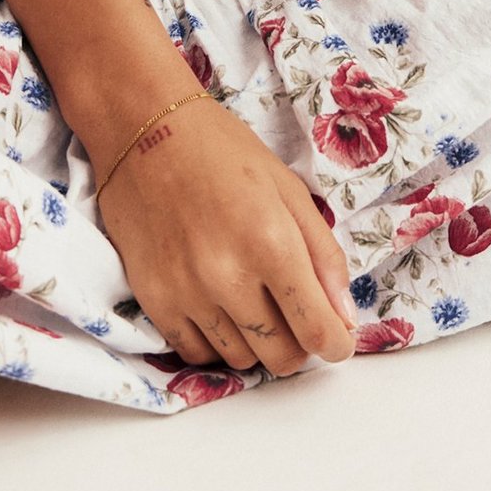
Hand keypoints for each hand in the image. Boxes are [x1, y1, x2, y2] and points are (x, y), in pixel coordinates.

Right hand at [95, 93, 356, 376]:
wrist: (145, 130)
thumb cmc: (223, 151)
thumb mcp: (289, 189)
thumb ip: (324, 255)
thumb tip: (345, 317)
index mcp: (272, 242)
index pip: (318, 331)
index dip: (336, 344)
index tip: (337, 338)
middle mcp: (229, 277)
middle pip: (282, 356)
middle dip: (300, 343)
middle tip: (295, 313)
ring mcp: (187, 293)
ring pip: (241, 360)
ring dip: (258, 342)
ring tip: (254, 300)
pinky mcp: (154, 301)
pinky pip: (197, 354)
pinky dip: (217, 341)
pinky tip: (220, 307)